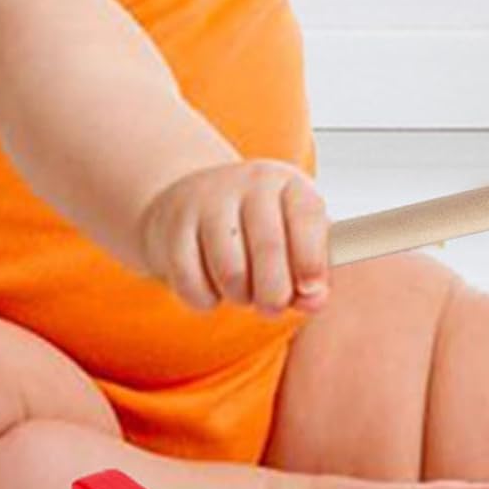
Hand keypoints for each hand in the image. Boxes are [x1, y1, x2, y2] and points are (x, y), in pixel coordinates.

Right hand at [138, 160, 329, 317]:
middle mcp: (250, 182)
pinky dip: (206, 298)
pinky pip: (193, 283)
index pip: (307, 216)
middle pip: (269, 249)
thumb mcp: (292, 235)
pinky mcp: (173, 227)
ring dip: (240, 296)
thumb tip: (314, 299)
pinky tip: (211, 285)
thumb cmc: (255, 225)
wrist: (190, 202)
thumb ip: (312, 269)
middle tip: (273, 305)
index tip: (312, 292)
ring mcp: (208, 200)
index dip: (313, 260)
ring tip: (242, 290)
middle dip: (275, 294)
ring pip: (232, 272)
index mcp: (288, 182)